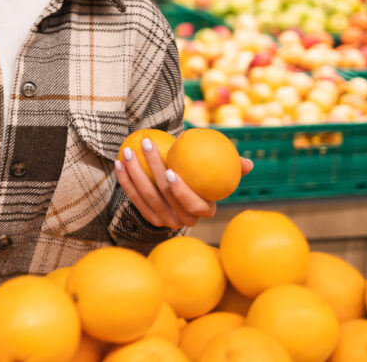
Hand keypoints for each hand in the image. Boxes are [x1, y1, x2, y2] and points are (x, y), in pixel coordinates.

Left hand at [115, 136, 254, 228]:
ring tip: (129, 151)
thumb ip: (232, 165)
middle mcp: (183, 220)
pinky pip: (134, 198)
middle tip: (146, 145)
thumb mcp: (218, 169)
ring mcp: (164, 220)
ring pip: (146, 197)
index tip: (170, 171)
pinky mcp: (147, 216)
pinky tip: (119, 163)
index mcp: (203, 210)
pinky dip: (125, 181)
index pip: (192, 204)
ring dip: (134, 173)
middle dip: (153, 171)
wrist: (182, 183)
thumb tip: (247, 164)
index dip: (180, 191)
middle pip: (164, 197)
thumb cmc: (203, 172)